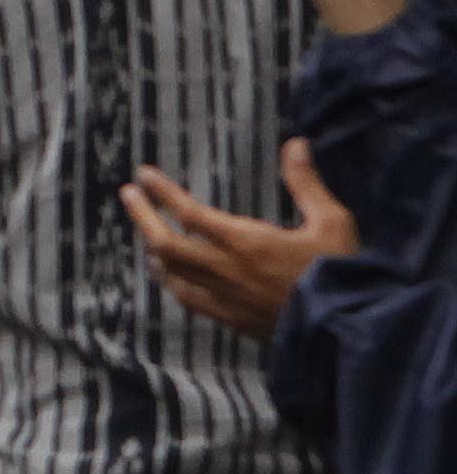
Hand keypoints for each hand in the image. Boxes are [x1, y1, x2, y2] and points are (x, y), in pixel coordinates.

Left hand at [128, 137, 356, 341]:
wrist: (345, 328)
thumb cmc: (341, 272)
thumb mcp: (331, 221)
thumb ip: (306, 183)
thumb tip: (295, 144)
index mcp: (247, 242)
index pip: (189, 213)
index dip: (162, 192)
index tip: (143, 175)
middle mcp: (226, 269)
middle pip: (165, 243)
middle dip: (142, 217)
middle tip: (128, 195)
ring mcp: (224, 297)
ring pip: (172, 273)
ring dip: (153, 250)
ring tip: (145, 233)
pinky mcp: (230, 319)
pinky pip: (188, 300)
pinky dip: (171, 282)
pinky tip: (169, 276)